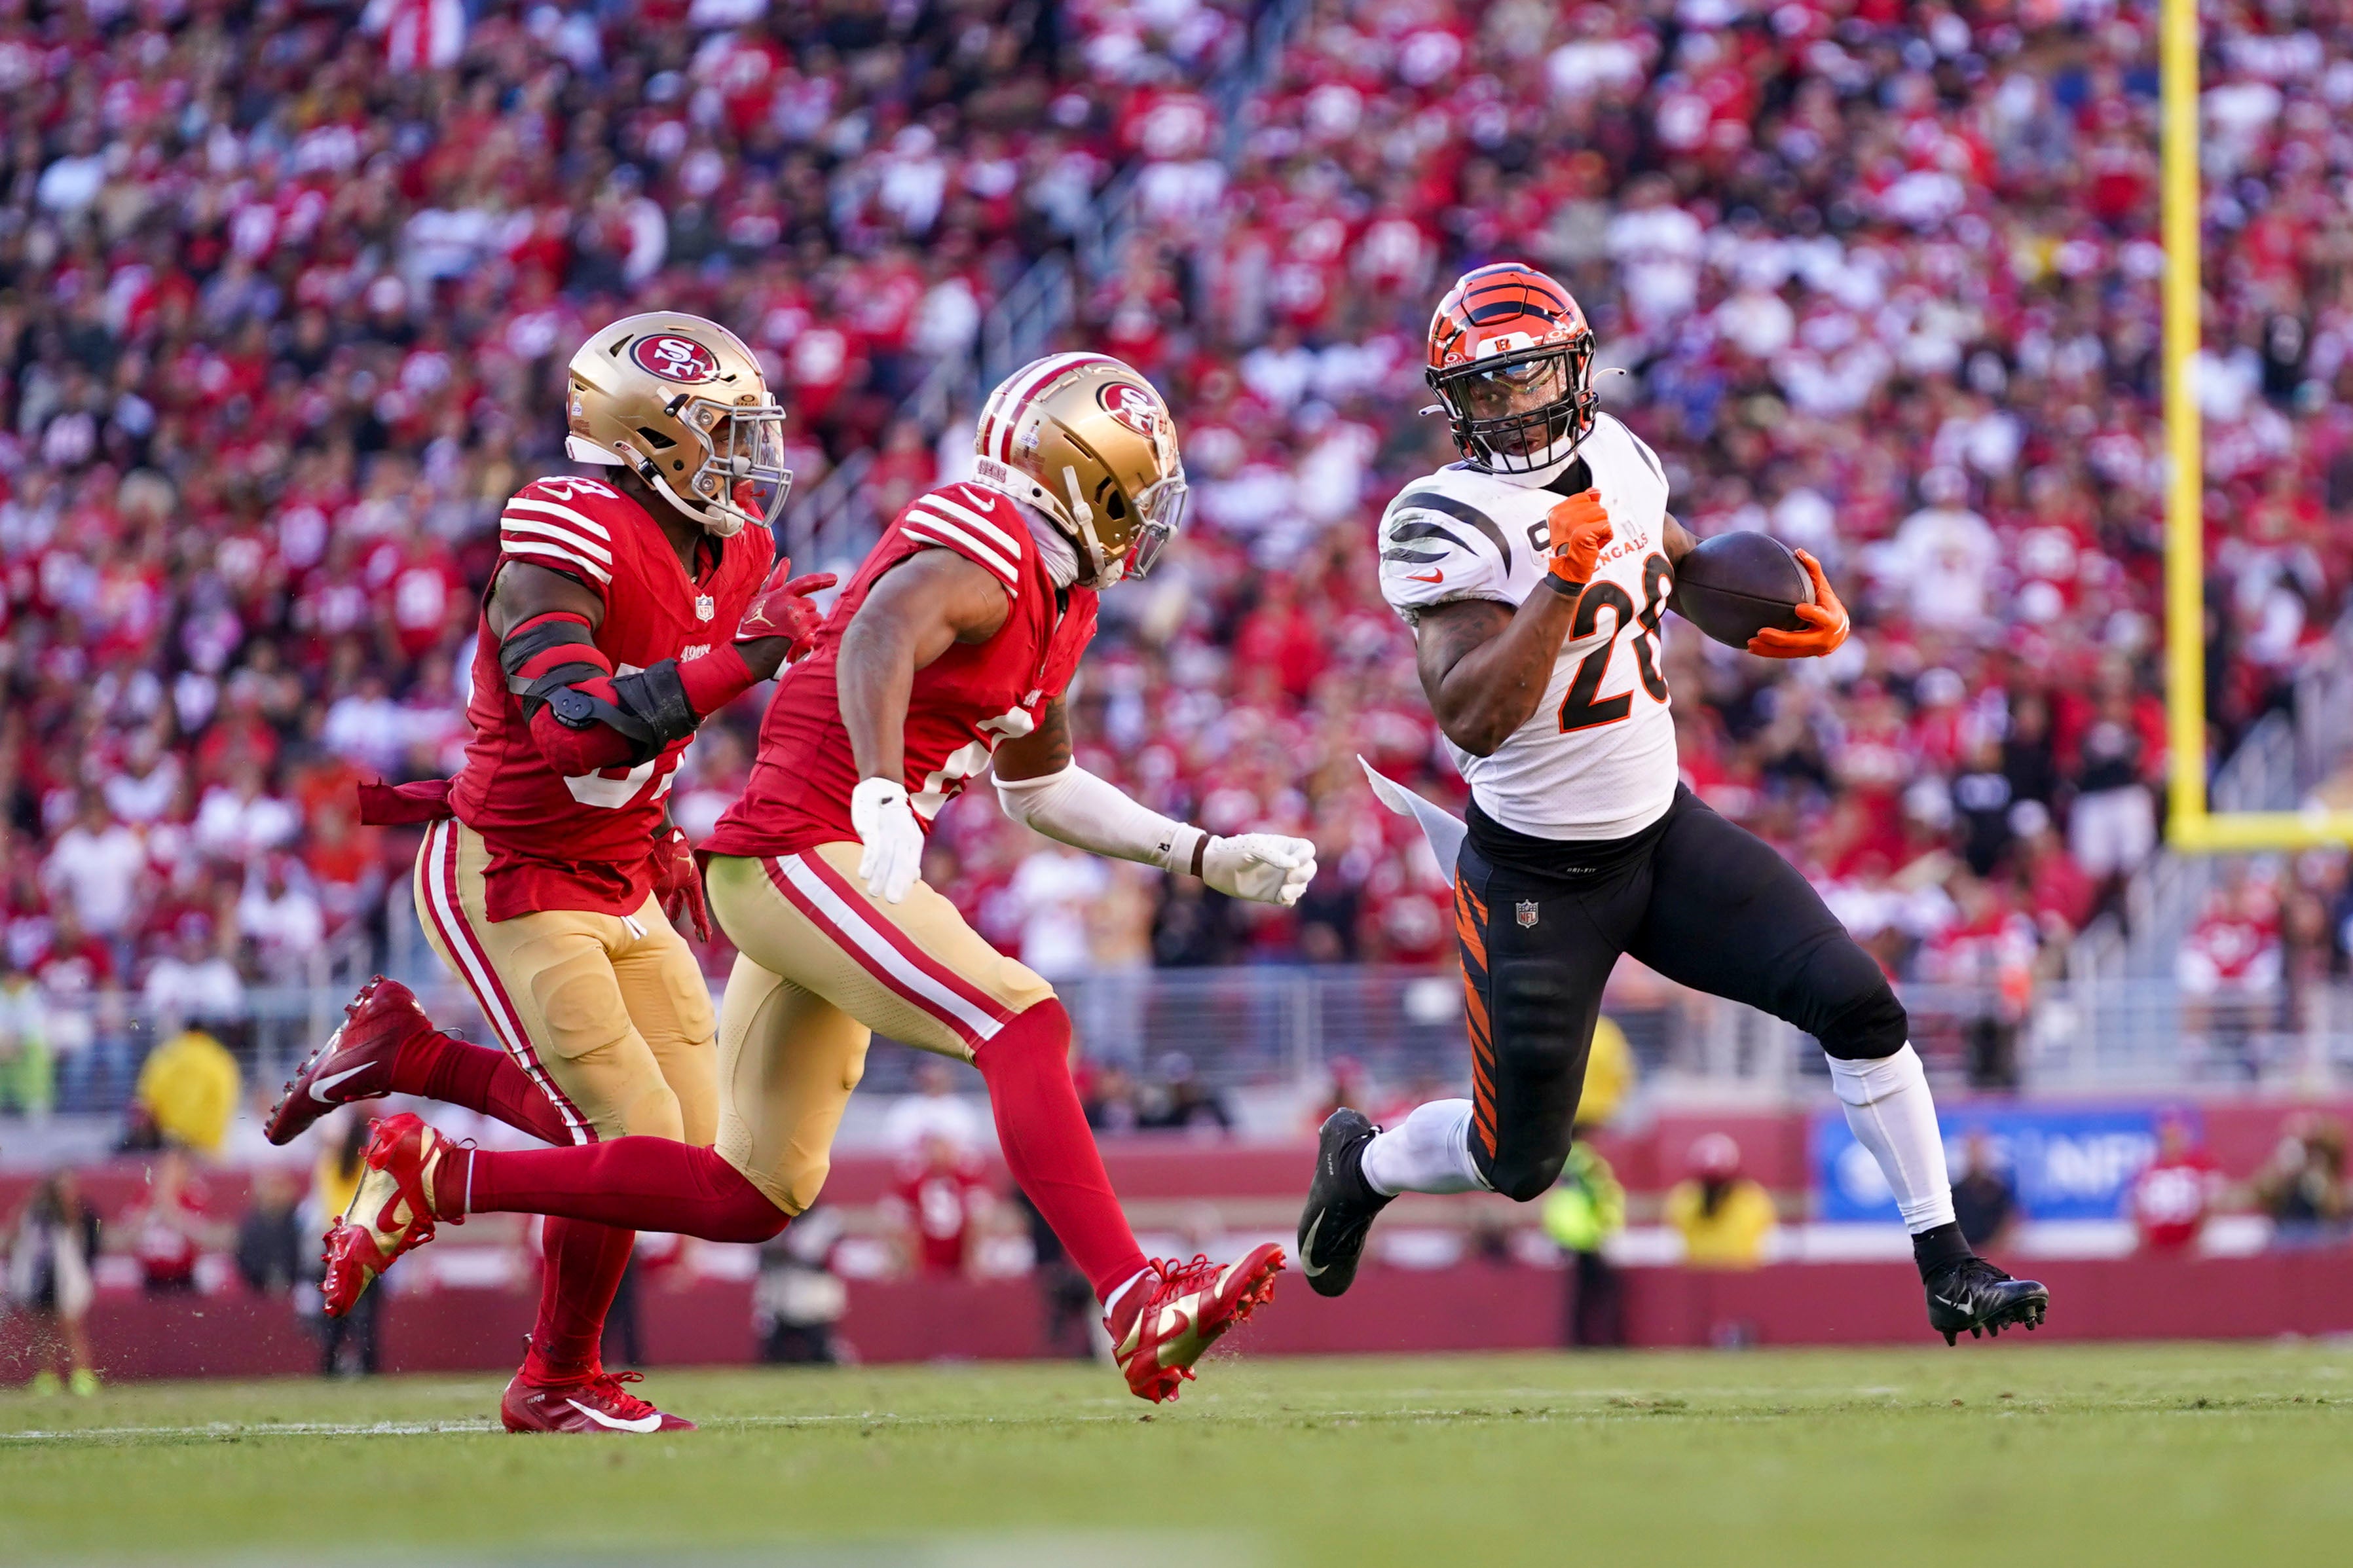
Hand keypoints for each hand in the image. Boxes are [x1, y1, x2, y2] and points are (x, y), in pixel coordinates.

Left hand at [651, 827, 709, 941]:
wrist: (658, 835)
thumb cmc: (665, 858)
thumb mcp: (664, 885)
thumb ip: (662, 902)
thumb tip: (657, 917)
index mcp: (694, 882)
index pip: (699, 909)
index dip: (702, 926)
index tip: (705, 939)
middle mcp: (689, 879)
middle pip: (691, 903)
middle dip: (693, 919)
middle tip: (697, 934)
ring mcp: (678, 874)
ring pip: (678, 896)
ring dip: (675, 908)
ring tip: (672, 919)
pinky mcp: (667, 870)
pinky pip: (668, 889)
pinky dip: (663, 898)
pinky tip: (658, 905)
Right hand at [736, 556, 837, 663]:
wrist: (751, 651)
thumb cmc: (755, 623)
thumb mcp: (762, 598)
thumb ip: (777, 579)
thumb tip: (786, 560)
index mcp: (783, 595)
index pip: (807, 582)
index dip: (822, 579)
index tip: (835, 579)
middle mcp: (793, 608)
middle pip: (812, 605)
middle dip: (806, 611)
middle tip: (790, 621)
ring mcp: (800, 624)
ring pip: (817, 619)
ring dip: (809, 624)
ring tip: (792, 631)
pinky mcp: (805, 639)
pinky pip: (817, 633)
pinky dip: (811, 637)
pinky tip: (798, 641)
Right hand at [850, 777, 923, 903]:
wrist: (881, 788)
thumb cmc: (893, 819)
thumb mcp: (906, 836)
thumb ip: (910, 858)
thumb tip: (916, 879)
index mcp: (914, 840)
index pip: (911, 865)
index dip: (905, 883)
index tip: (900, 900)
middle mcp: (904, 836)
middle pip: (900, 863)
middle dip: (896, 883)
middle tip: (891, 901)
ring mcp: (888, 831)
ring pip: (885, 857)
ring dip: (879, 876)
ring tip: (873, 892)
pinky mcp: (872, 827)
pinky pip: (871, 846)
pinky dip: (869, 861)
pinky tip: (863, 875)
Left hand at [1201, 833, 1316, 906]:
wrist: (1216, 867)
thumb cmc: (1234, 851)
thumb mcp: (1253, 848)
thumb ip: (1274, 855)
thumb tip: (1294, 864)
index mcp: (1283, 847)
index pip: (1307, 849)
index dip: (1306, 857)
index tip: (1293, 864)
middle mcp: (1285, 863)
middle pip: (1310, 868)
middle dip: (1305, 875)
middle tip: (1289, 879)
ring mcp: (1280, 879)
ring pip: (1302, 885)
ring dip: (1297, 889)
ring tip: (1283, 892)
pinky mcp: (1273, 894)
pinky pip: (1289, 899)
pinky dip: (1290, 900)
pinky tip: (1281, 899)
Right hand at [1544, 489, 1612, 588]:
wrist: (1566, 572)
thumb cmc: (1570, 550)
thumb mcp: (1574, 524)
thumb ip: (1584, 505)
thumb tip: (1596, 492)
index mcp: (1556, 511)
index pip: (1584, 497)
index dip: (1588, 513)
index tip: (1579, 527)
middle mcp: (1562, 516)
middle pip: (1595, 506)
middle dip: (1595, 522)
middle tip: (1584, 537)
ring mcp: (1571, 524)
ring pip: (1602, 515)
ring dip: (1600, 529)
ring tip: (1589, 541)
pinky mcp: (1583, 534)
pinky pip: (1606, 527)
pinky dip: (1605, 537)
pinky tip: (1594, 545)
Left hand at [1746, 548, 1849, 658]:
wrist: (1837, 630)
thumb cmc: (1827, 601)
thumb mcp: (1823, 586)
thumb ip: (1813, 569)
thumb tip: (1798, 550)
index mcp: (1831, 619)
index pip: (1822, 618)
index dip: (1812, 614)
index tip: (1798, 608)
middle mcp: (1824, 638)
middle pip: (1800, 640)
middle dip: (1780, 638)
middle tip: (1761, 632)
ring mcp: (1813, 650)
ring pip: (1789, 651)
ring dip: (1769, 649)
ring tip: (1750, 643)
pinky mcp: (1802, 654)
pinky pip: (1784, 655)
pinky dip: (1768, 652)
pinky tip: (1750, 648)